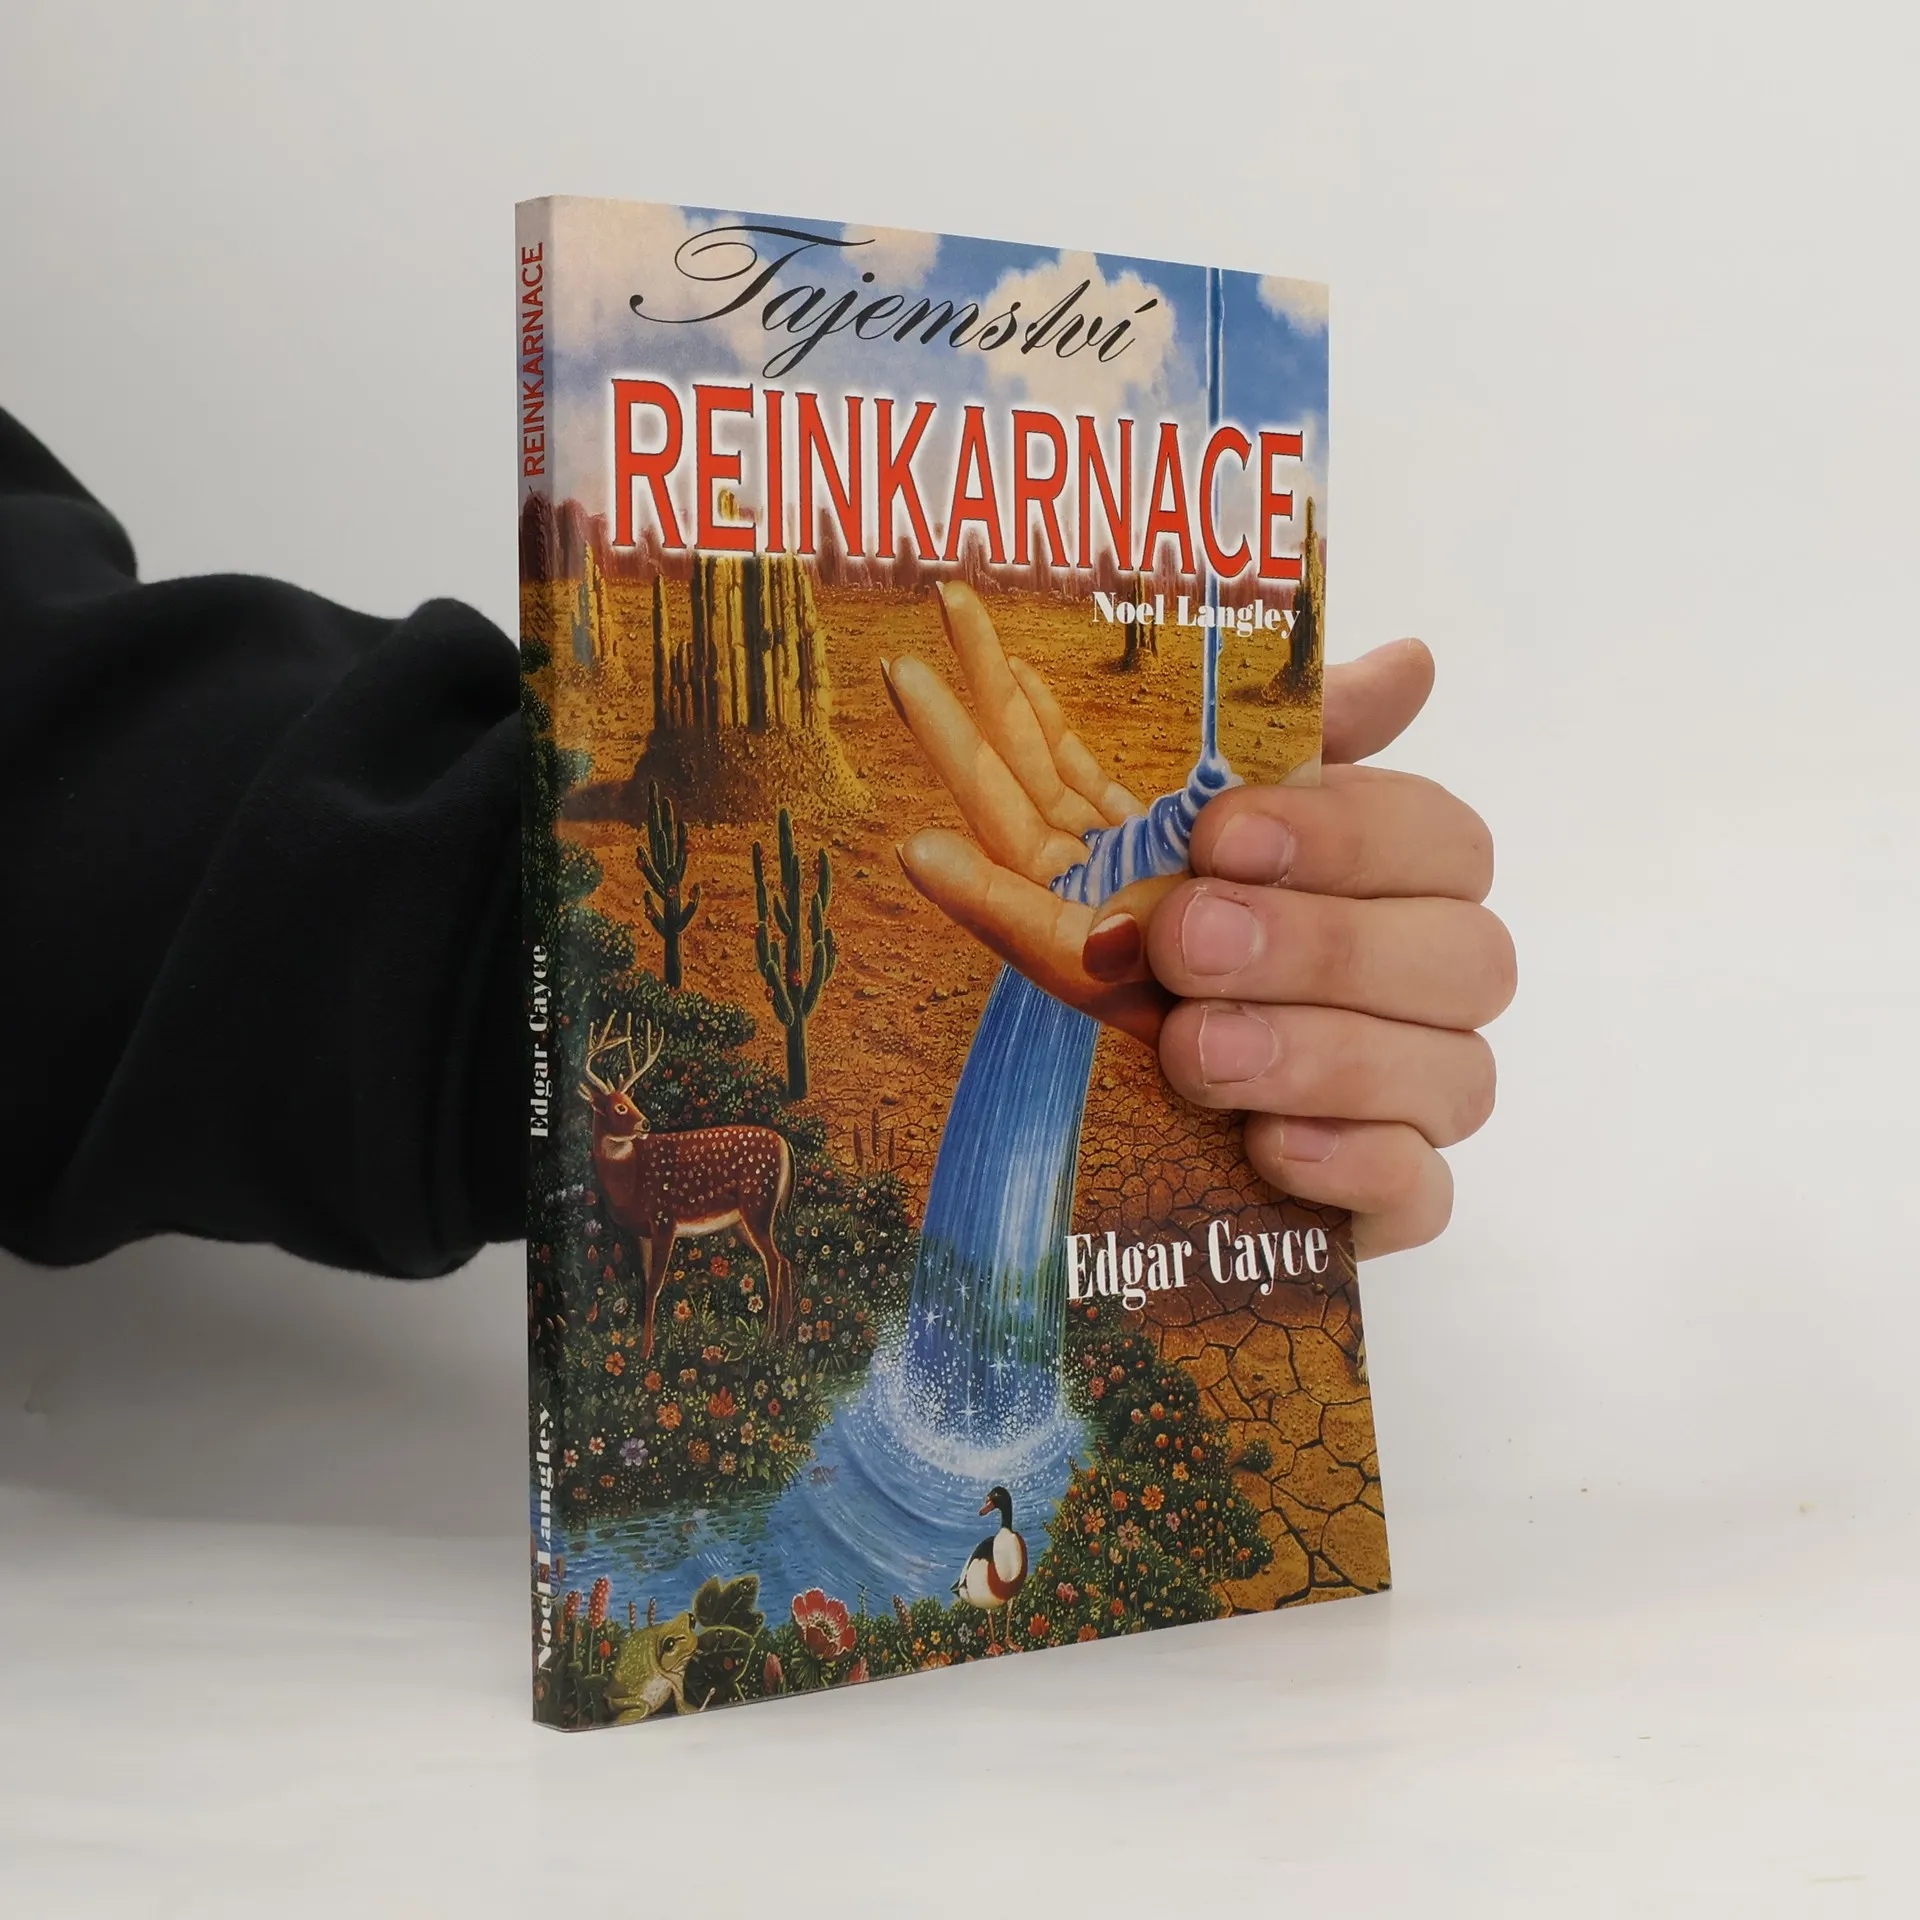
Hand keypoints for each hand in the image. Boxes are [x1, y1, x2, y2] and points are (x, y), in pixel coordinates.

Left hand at [887, 582, 1512, 1259]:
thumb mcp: (1188, 824)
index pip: (1444, 842)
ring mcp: (1418, 1100)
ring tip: (1194, 1049)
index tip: (1219, 835)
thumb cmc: (1149, 926)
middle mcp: (1431, 986)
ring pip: (1454, 1077)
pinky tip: (1269, 1146)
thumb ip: (1295, 742)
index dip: (1345, 835)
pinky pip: (1424, 1195)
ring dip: (1321, 1055)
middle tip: (1187, 943)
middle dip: (1322, 947)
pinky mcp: (1386, 1203)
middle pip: (1465, 958)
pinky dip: (1355, 1169)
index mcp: (1397, 880)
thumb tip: (1414, 661)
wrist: (1080, 1078)